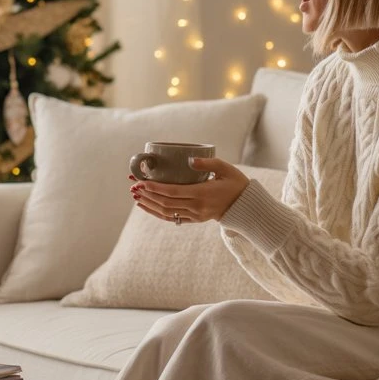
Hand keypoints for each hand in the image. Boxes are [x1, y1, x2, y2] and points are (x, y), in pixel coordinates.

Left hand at [129, 157, 249, 224]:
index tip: (142, 182)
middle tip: (133, 186)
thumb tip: (189, 160)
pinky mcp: (194, 219)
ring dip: (149, 204)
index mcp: (202, 193)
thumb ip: (208, 163)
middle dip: (147, 194)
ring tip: (135, 196)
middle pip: (165, 202)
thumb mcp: (226, 168)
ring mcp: (195, 215)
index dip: (155, 188)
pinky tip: (147, 206)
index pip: (173, 192)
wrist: (245, 206)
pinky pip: (172, 218)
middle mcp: (196, 207)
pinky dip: (157, 213)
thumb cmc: (236, 183)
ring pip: (166, 212)